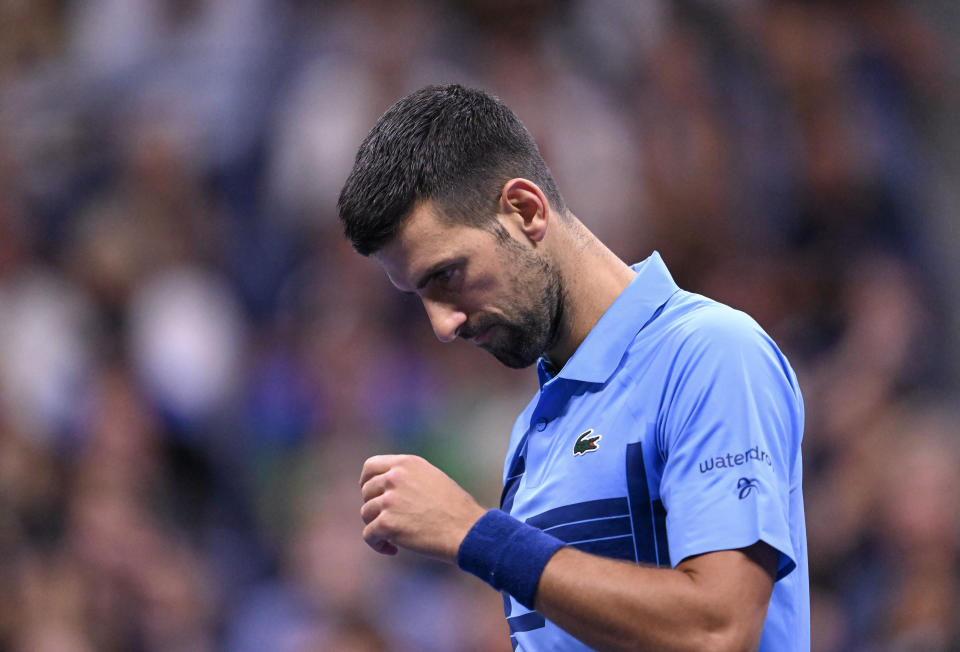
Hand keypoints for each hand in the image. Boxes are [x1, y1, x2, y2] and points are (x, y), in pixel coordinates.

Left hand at [359, 454, 486, 562]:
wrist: (466, 530)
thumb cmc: (454, 509)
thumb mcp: (432, 478)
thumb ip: (408, 477)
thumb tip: (384, 488)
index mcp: (407, 463)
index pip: (371, 465)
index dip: (366, 480)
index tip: (371, 493)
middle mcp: (395, 477)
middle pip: (367, 491)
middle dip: (375, 507)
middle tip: (389, 521)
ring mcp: (389, 500)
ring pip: (366, 513)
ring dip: (376, 527)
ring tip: (393, 538)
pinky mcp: (387, 523)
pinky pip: (369, 535)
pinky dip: (377, 544)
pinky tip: (392, 549)